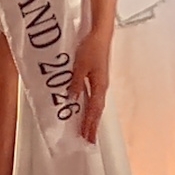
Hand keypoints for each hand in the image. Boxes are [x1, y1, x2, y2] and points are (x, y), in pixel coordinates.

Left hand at [69, 21, 113, 142]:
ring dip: (93, 118)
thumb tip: (72, 99)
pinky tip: (87, 109)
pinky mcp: (99, 77)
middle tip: (89, 140)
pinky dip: (92, 107)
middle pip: (97, 111)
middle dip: (93, 126)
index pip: (93, 110)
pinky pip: (95, 97)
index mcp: (99, 86)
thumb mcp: (79, 66)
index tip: (87, 138)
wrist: (101, 34)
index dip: (89, 124)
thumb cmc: (91, 48)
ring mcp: (101, 82)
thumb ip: (76, 83)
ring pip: (97, 105)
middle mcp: (102, 87)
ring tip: (89, 129)